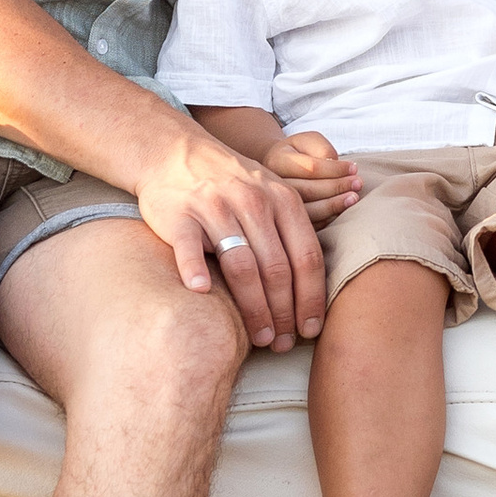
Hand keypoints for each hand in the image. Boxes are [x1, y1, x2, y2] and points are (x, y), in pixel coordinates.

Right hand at [136, 121, 327, 345]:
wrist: (176, 152)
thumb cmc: (233, 185)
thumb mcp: (272, 193)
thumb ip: (294, 231)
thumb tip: (319, 289)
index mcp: (283, 200)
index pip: (306, 257)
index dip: (311, 298)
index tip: (311, 330)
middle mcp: (253, 202)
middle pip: (277, 268)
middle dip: (284, 313)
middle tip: (281, 345)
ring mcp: (216, 207)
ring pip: (241, 264)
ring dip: (253, 307)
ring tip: (258, 338)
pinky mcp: (180, 214)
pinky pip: (190, 247)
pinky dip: (195, 271)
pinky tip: (202, 293)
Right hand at [262, 128, 362, 221]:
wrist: (278, 168)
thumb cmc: (300, 152)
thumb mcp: (308, 140)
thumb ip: (321, 148)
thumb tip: (335, 166)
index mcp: (277, 161)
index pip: (310, 168)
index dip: (335, 169)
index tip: (354, 168)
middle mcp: (274, 185)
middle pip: (307, 190)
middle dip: (336, 187)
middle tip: (358, 183)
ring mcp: (277, 205)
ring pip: (307, 210)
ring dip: (333, 206)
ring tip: (353, 198)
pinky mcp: (286, 219)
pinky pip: (308, 224)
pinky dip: (327, 218)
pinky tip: (341, 211)